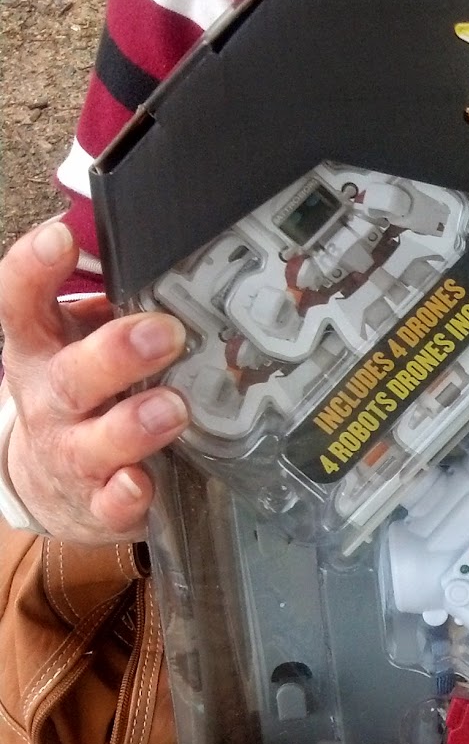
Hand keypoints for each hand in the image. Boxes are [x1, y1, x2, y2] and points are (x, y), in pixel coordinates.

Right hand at [0, 221, 188, 543]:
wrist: (49, 484)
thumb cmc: (81, 396)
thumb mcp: (74, 343)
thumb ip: (110, 307)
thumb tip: (166, 266)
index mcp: (40, 352)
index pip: (21, 304)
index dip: (35, 270)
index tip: (60, 238)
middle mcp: (50, 402)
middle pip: (70, 376)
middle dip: (115, 354)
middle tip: (162, 334)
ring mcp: (72, 456)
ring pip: (94, 442)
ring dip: (133, 425)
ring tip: (172, 408)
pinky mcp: (97, 505)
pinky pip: (110, 505)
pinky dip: (126, 497)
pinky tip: (142, 484)